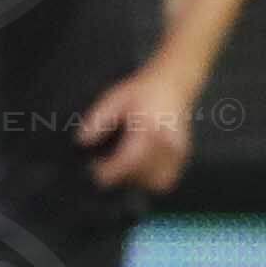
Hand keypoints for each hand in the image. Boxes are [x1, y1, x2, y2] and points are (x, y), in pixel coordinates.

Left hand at [78, 65, 196, 192]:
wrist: (172, 85)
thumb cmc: (141, 91)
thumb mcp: (115, 98)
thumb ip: (98, 119)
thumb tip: (83, 140)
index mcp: (151, 128)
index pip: (129, 160)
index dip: (109, 171)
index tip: (94, 170)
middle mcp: (168, 144)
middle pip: (141, 175)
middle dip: (120, 175)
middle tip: (105, 165)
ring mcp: (178, 153)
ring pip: (154, 182)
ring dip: (136, 179)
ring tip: (123, 165)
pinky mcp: (182, 159)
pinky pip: (164, 180)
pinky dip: (150, 179)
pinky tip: (139, 167)